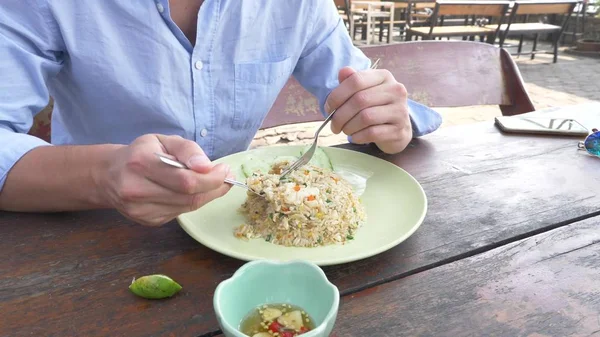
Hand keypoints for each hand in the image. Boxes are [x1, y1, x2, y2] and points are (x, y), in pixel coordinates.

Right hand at [97, 134, 231, 225]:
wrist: (111, 175)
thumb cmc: (143, 153)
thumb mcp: (164, 140)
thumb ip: (187, 149)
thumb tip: (207, 166)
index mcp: (140, 163)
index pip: (186, 180)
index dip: (212, 178)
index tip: (225, 170)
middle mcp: (136, 189)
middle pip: (189, 196)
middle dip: (214, 187)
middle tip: (225, 177)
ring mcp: (140, 210)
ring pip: (187, 207)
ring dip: (207, 196)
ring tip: (213, 183)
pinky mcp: (146, 221)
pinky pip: (180, 213)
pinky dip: (192, 202)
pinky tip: (192, 192)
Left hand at [324, 67, 412, 153]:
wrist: (398, 127)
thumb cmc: (376, 106)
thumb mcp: (364, 90)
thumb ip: (352, 80)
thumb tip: (343, 72)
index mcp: (384, 76)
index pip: (356, 80)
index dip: (337, 95)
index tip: (328, 108)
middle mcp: (395, 90)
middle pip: (359, 100)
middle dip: (340, 115)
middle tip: (334, 125)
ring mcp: (400, 111)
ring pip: (365, 117)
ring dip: (348, 127)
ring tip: (345, 130)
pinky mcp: (399, 130)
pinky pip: (372, 133)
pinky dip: (358, 136)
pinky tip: (355, 137)